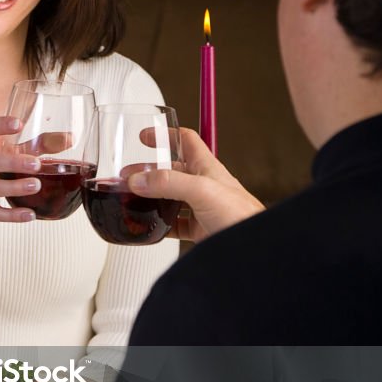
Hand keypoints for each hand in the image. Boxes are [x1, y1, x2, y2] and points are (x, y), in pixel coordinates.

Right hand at [0, 115, 42, 223]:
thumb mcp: (10, 153)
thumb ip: (38, 145)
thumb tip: (70, 138)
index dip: (0, 125)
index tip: (18, 123)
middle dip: (12, 162)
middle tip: (36, 164)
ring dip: (14, 187)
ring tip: (35, 186)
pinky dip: (12, 215)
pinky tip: (29, 214)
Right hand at [127, 128, 264, 242]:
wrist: (253, 246)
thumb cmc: (241, 215)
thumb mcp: (202, 190)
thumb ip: (168, 183)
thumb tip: (139, 179)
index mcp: (206, 167)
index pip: (184, 140)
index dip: (166, 134)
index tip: (146, 136)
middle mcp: (203, 185)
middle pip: (170, 171)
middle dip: (148, 171)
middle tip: (128, 176)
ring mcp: (200, 207)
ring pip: (169, 197)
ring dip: (150, 197)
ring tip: (133, 200)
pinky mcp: (198, 229)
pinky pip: (173, 223)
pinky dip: (158, 223)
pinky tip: (150, 225)